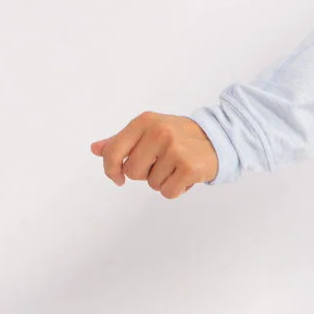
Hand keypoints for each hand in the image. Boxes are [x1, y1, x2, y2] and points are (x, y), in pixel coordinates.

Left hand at [90, 113, 218, 195]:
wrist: (218, 139)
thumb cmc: (179, 137)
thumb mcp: (149, 131)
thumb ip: (122, 141)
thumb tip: (96, 149)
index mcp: (144, 122)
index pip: (113, 152)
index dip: (111, 169)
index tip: (117, 178)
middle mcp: (159, 132)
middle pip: (132, 172)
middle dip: (145, 174)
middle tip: (162, 164)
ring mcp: (175, 149)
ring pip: (152, 184)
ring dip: (163, 181)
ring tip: (177, 167)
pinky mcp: (189, 167)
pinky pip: (168, 192)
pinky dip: (176, 189)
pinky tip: (185, 176)